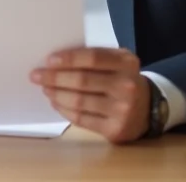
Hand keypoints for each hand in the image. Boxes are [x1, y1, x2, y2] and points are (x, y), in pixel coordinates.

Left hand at [30, 47, 149, 143]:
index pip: (93, 58)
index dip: (68, 59)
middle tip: (36, 76)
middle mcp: (127, 86)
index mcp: (127, 63)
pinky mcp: (115, 129)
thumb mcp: (118, 62)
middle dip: (54, 78)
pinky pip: (82, 119)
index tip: (48, 60)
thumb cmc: (123, 79)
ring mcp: (122, 110)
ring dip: (56, 94)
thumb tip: (56, 60)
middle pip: (83, 81)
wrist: (149, 109)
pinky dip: (64, 110)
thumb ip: (94, 57)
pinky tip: (56, 103)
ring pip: (79, 101)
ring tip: (45, 89)